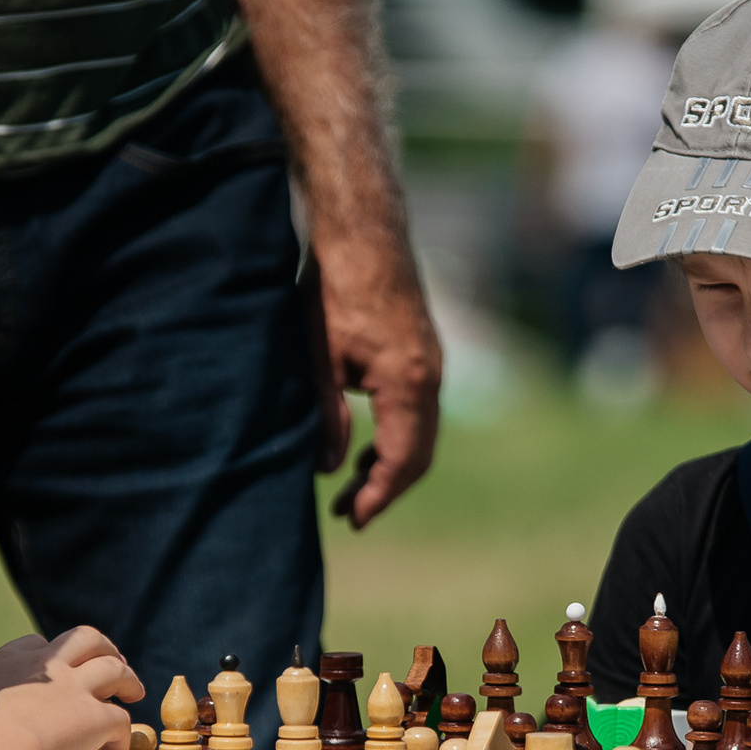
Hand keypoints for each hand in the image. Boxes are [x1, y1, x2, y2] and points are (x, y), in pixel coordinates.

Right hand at [0, 626, 144, 749]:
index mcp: (7, 663)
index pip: (38, 644)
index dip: (54, 655)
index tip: (60, 669)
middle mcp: (45, 668)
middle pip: (85, 639)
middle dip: (104, 648)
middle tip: (115, 661)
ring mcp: (72, 689)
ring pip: (114, 669)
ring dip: (128, 678)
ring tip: (133, 692)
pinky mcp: (94, 717)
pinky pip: (120, 720)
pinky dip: (123, 736)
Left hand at [309, 247, 441, 528]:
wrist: (364, 230)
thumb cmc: (335, 286)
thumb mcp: (318, 357)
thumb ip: (326, 417)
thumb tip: (329, 469)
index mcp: (408, 383)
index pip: (402, 461)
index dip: (378, 496)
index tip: (352, 519)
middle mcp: (431, 378)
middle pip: (419, 455)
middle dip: (384, 489)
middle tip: (347, 513)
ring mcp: (432, 365)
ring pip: (421, 435)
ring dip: (390, 465)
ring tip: (350, 486)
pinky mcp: (423, 354)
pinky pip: (418, 412)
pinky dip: (396, 438)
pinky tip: (364, 445)